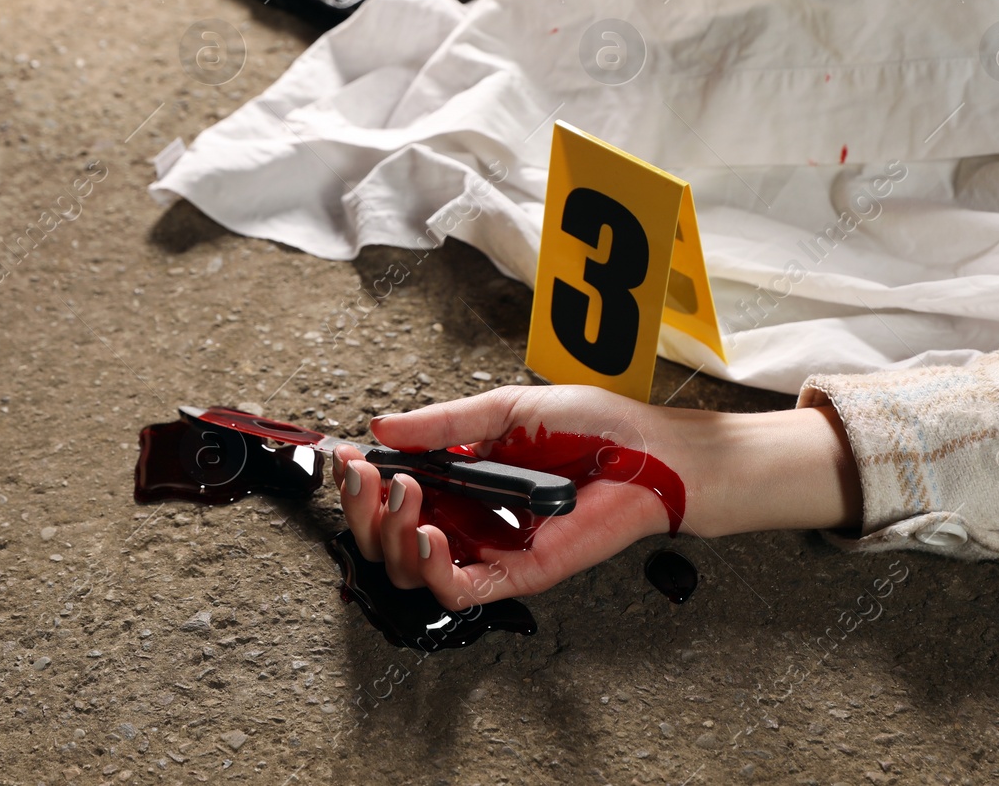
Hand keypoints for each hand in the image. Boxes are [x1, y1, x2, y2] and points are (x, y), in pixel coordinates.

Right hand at [332, 385, 683, 610]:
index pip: (393, 495)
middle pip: (391, 539)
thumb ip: (444, 426)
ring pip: (414, 570)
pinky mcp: (517, 574)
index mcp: (461, 482)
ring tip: (401, 495)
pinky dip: (432, 569)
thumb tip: (384, 427)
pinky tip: (427, 534)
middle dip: (366, 510)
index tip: (347, 458)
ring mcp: (490, 550)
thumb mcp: (505, 409)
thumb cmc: (594, 427)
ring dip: (393, 534)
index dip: (362, 482)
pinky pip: (459, 590)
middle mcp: (469, 520)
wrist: (650, 452)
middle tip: (366, 479)